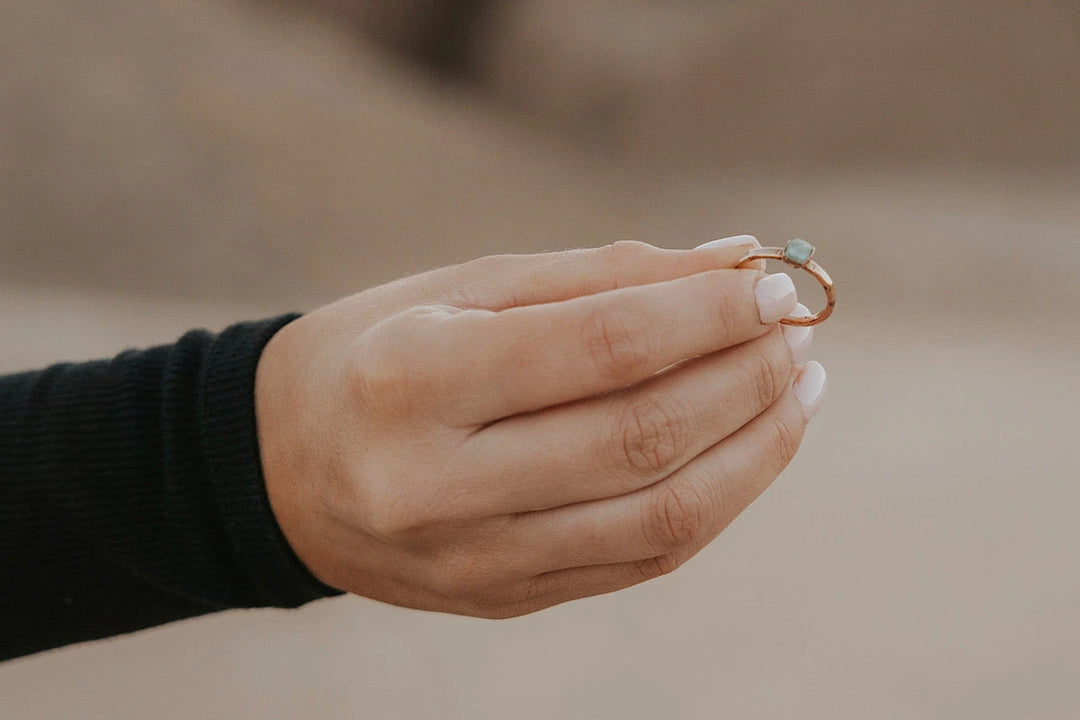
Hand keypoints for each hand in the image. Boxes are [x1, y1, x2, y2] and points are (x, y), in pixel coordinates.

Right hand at [254, 239, 827, 617]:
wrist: (281, 470)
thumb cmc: (379, 353)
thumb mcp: (463, 288)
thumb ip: (598, 276)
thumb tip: (735, 262)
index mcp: (414, 379)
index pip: (602, 346)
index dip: (707, 312)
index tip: (775, 282)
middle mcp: (437, 484)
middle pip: (642, 435)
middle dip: (744, 376)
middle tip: (797, 330)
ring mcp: (473, 559)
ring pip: (662, 514)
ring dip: (755, 447)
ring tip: (799, 386)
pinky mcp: (504, 599)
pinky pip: (643, 558)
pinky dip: (716, 498)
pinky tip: (750, 446)